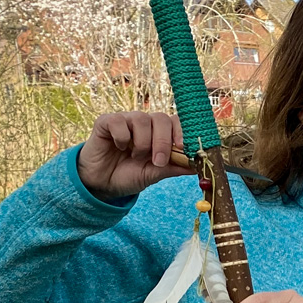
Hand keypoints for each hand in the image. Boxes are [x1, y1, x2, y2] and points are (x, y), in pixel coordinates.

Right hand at [76, 112, 195, 199]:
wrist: (102, 183)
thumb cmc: (130, 175)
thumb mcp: (156, 174)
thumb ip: (176, 167)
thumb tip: (200, 166)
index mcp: (161, 133)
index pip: (177, 121)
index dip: (183, 131)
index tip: (184, 146)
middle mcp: (146, 123)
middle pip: (162, 119)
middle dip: (163, 141)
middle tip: (158, 160)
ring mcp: (127, 120)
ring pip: (142, 120)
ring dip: (142, 142)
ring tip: (135, 156)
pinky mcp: (107, 122)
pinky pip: (119, 122)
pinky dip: (122, 137)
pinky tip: (119, 147)